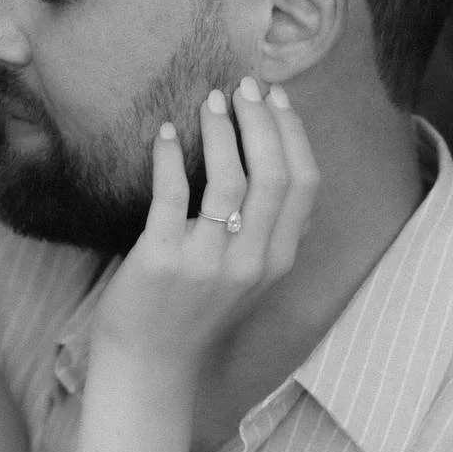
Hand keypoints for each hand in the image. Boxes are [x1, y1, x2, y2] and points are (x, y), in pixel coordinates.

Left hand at [92, 80, 316, 369]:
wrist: (148, 366)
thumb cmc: (192, 314)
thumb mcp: (248, 277)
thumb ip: (268, 233)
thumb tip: (277, 165)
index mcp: (277, 261)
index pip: (304, 183)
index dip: (293, 132)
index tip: (276, 96)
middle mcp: (250, 262)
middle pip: (274, 174)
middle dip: (262, 119)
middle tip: (243, 84)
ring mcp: (207, 263)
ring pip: (230, 180)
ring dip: (221, 130)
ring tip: (211, 100)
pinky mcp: (161, 261)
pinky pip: (171, 195)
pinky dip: (167, 156)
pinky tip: (162, 132)